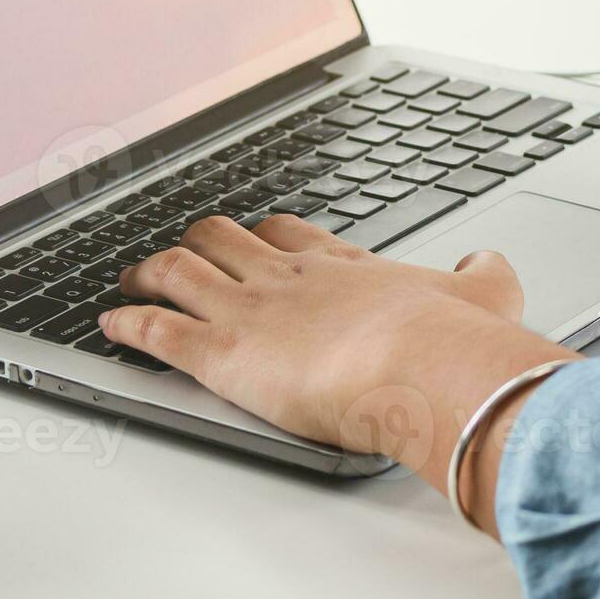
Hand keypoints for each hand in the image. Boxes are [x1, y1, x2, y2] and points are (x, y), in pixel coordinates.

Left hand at [104, 215, 574, 532]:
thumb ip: (485, 275)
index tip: (253, 239)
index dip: (263, 235)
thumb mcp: (486, 293)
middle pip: (221, 239)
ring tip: (130, 277)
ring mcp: (248, 310)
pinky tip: (109, 323)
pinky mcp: (220, 353)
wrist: (422, 365)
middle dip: (196, 244)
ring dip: (148, 272)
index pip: (286, 233)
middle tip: (181, 253)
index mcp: (340, 265)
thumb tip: (490, 261)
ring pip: (179, 271)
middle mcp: (286, 278)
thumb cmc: (452, 340)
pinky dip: (126, 323)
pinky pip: (156, 328)